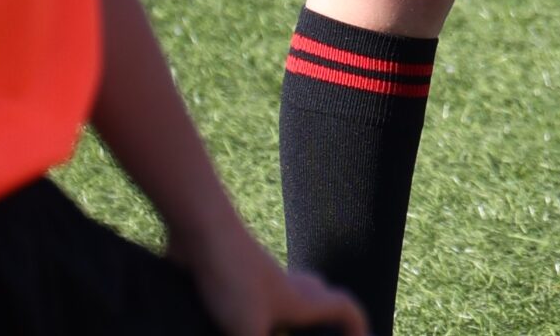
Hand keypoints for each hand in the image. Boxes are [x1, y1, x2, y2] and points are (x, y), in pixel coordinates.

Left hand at [175, 220, 366, 335]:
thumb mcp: (247, 330)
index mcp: (303, 300)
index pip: (345, 308)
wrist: (201, 232)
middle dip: (324, 324)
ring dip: (286, 322)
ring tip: (275, 333)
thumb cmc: (233, 278)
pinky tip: (229, 330)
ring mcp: (261, 283)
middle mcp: (288, 288)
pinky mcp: (234, 282)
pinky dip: (256, 319)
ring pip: (288, 302)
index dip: (358, 327)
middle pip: (321, 302)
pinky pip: (256, 303)